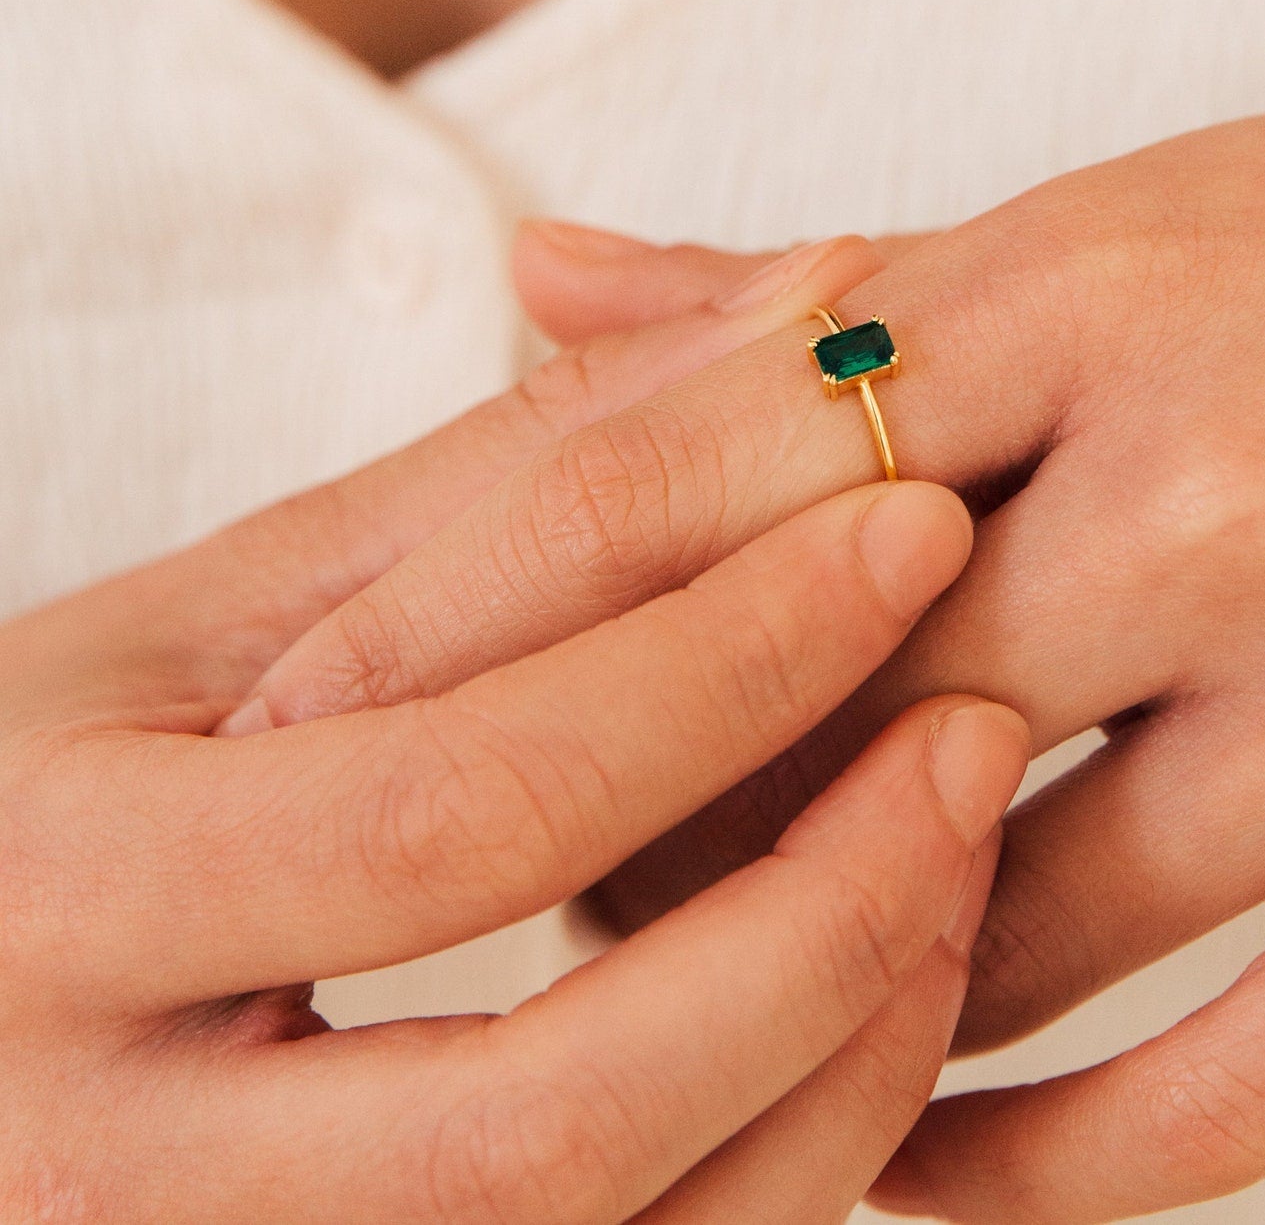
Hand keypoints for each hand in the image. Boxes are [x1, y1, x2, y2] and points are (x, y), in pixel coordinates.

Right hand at [4, 253, 1028, 1222]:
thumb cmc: (52, 781)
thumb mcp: (223, 617)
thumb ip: (502, 487)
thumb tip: (795, 315)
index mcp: (58, 907)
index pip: (466, 806)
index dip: (726, 665)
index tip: (910, 525)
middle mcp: (111, 1175)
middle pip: (562, 1103)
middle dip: (828, 909)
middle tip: (982, 730)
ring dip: (850, 1051)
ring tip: (955, 845)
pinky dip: (799, 1151)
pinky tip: (875, 988)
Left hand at [361, 64, 1264, 1221]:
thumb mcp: (1111, 222)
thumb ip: (810, 289)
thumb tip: (527, 283)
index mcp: (1100, 279)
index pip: (716, 465)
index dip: (492, 605)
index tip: (341, 717)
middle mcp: (1237, 476)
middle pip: (824, 711)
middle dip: (641, 820)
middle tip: (523, 890)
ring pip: (998, 918)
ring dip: (819, 986)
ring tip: (702, 1005)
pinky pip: (1225, 1088)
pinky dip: (1032, 1167)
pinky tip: (906, 1171)